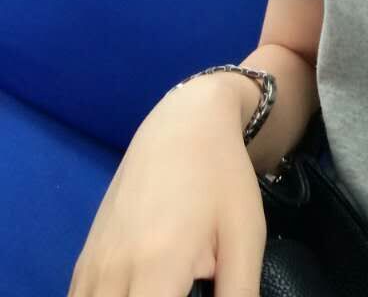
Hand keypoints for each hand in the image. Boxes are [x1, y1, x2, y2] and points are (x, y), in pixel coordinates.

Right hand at [68, 83, 266, 296]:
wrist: (184, 124)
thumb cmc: (222, 179)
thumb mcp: (246, 238)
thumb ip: (239, 296)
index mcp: (158, 267)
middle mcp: (114, 272)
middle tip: (188, 294)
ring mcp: (92, 267)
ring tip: (170, 291)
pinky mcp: (84, 261)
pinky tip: (139, 295)